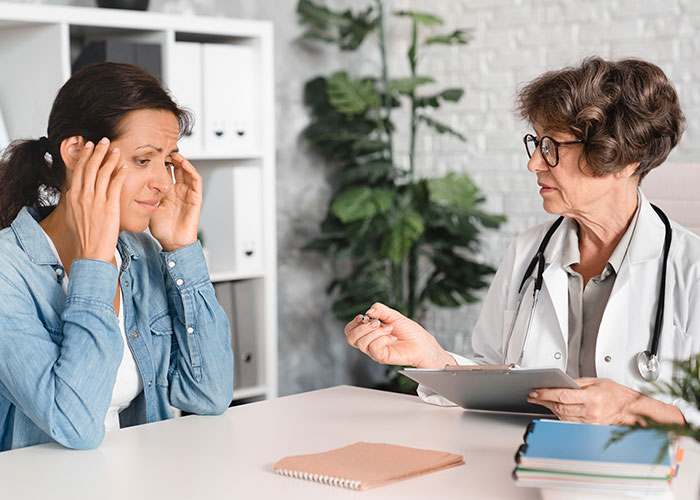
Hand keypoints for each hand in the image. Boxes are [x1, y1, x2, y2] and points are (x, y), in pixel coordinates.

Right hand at [65, 138, 128, 262]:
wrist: (90, 251)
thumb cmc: (84, 236)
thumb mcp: (73, 215)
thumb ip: (74, 201)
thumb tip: (74, 192)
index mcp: (73, 197)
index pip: (79, 170)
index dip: (84, 156)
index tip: (89, 146)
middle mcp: (83, 196)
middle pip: (90, 167)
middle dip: (97, 151)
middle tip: (103, 140)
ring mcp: (96, 200)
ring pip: (103, 173)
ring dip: (110, 158)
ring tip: (115, 149)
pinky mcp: (110, 207)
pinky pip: (116, 185)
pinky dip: (120, 174)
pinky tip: (124, 167)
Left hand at [149, 153, 201, 251]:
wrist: (174, 243)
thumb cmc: (163, 231)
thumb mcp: (148, 209)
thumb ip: (142, 197)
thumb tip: (126, 187)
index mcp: (168, 194)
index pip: (165, 174)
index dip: (160, 163)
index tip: (150, 154)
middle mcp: (179, 192)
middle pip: (176, 170)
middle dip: (170, 159)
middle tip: (162, 149)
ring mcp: (188, 194)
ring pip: (187, 172)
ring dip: (181, 161)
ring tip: (173, 152)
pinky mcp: (196, 198)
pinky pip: (196, 180)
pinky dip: (190, 170)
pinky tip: (183, 163)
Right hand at [344, 302, 455, 367]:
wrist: (422, 342)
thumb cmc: (408, 331)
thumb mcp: (393, 315)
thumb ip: (380, 310)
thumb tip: (368, 311)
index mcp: (368, 332)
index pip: (349, 330)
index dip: (353, 323)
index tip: (363, 316)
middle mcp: (369, 342)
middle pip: (350, 338)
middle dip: (362, 327)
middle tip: (377, 322)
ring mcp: (374, 351)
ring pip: (361, 343)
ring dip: (375, 332)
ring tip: (389, 329)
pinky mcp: (381, 357)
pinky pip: (373, 348)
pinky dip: (382, 339)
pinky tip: (392, 337)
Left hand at [527, 377, 645, 424]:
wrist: (630, 408)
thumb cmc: (615, 393)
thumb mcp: (595, 381)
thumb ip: (576, 383)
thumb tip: (558, 383)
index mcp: (592, 397)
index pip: (563, 396)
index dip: (546, 394)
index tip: (536, 392)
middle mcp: (590, 411)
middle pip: (560, 407)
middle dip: (543, 401)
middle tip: (533, 396)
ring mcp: (590, 421)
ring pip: (562, 415)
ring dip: (549, 408)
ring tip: (540, 401)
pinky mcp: (589, 427)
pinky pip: (569, 421)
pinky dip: (559, 414)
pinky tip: (554, 408)